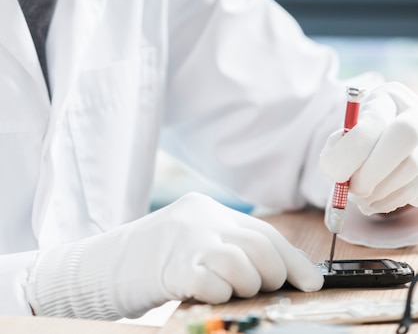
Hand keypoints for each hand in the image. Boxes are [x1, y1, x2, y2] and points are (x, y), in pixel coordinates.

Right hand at [27, 192, 322, 319]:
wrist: (102, 265)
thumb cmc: (154, 260)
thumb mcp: (193, 242)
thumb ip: (229, 248)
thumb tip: (278, 273)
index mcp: (210, 210)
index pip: (263, 232)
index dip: (293, 260)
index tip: (312, 282)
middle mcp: (202, 218)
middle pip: (258, 245)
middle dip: (274, 275)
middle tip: (265, 290)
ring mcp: (186, 240)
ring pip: (241, 263)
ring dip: (247, 285)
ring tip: (232, 292)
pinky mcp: (171, 266)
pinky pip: (212, 282)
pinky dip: (220, 293)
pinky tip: (210, 294)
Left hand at [320, 82, 417, 214]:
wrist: (393, 137)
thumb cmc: (363, 134)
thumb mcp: (348, 130)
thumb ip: (340, 145)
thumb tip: (339, 174)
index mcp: (387, 98)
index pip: (373, 120)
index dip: (351, 150)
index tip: (335, 172)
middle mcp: (415, 114)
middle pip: (404, 135)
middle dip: (372, 171)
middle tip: (353, 190)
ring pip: (411, 168)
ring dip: (378, 192)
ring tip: (360, 196)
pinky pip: (414, 190)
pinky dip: (389, 201)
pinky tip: (376, 198)